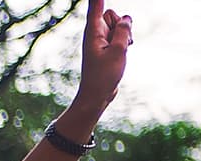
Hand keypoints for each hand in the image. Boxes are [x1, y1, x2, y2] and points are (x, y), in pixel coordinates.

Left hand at [70, 0, 131, 116]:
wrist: (97, 94)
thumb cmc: (104, 75)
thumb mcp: (118, 51)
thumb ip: (124, 31)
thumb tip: (126, 17)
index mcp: (93, 32)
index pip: (95, 7)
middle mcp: (95, 34)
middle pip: (111, 14)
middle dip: (120, 23)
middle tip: (118, 42)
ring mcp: (101, 40)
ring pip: (118, 24)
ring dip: (125, 34)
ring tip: (121, 50)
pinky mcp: (107, 46)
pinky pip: (121, 34)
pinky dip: (125, 40)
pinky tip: (124, 52)